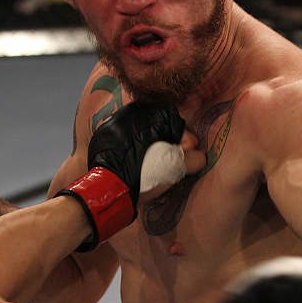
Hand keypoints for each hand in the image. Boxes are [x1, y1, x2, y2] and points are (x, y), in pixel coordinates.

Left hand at [58, 102, 193, 251]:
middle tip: (172, 161)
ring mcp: (112, 125)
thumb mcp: (176, 166)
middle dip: (168, 142)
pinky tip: (137, 165)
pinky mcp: (102, 139)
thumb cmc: (146, 173)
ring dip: (150, 146)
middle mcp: (128, 113)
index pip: (176, 122)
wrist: (110, 189)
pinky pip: (124, 141)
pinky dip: (133, 150)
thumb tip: (199, 157)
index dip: (186, 140)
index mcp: (148, 113)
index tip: (187, 155)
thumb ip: (194, 158)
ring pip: (140, 133)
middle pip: (158, 126)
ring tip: (154, 165)